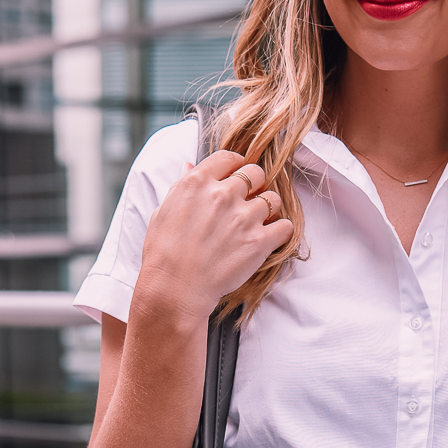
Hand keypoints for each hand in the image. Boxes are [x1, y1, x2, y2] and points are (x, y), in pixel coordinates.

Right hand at [132, 149, 293, 331]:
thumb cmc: (163, 253)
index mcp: (198, 182)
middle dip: (255, 185)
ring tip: (259, 223)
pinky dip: (281, 232)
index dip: (236, 166)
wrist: (175, 288)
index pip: (229, 158)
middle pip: (255, 173)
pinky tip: (270, 239)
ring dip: (269, 209)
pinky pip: (285, 227)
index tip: (238, 176)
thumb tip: (189, 165)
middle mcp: (223, 194)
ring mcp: (243, 217)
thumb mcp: (163, 210)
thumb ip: (181, 185)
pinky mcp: (259, 242)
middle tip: (249, 201)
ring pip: (273, 199)